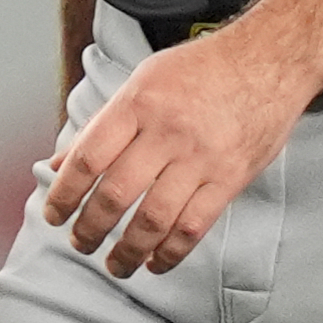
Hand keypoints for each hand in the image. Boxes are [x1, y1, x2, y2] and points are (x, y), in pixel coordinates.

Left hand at [40, 29, 310, 277]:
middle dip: (90, 228)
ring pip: (154, 219)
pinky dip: (170, 252)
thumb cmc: (200, 69)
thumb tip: (58, 164)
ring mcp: (200, 157)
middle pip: (116, 194)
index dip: (64, 193)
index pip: (89, 158)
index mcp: (138, 103)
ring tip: (115, 264)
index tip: (54, 214)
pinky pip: (194, 227)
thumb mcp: (142, 81)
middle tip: (80, 244)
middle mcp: (167, 131)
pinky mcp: (230, 178)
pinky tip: (155, 262)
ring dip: (128, 250)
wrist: (268, 59)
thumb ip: (101, 125)